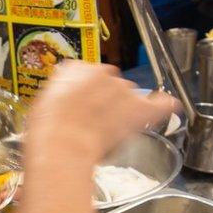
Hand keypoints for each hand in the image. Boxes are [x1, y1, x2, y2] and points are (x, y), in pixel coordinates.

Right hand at [25, 61, 176, 162]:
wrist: (62, 143)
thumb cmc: (46, 129)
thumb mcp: (42, 103)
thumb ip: (60, 96)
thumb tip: (64, 100)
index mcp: (76, 69)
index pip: (87, 76)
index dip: (87, 94)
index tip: (83, 107)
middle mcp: (101, 73)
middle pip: (111, 84)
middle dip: (107, 100)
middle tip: (95, 122)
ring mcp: (122, 90)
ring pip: (130, 96)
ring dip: (124, 109)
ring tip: (111, 131)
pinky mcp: (138, 108)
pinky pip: (159, 103)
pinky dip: (164, 106)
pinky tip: (170, 106)